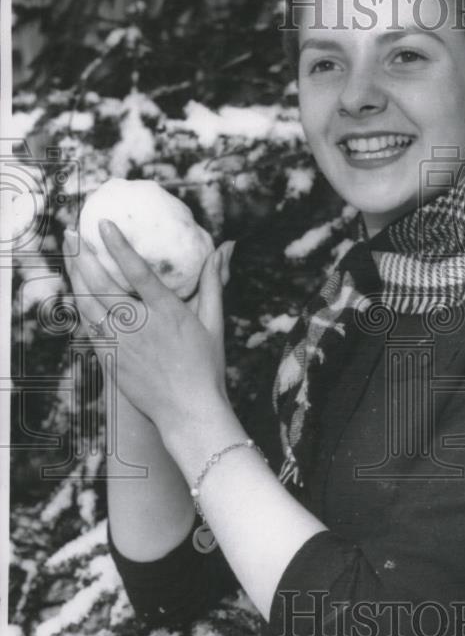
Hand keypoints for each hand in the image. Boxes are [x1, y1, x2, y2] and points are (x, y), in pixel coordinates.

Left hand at [62, 220, 234, 434]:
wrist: (188, 411)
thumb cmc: (206, 366)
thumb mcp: (214, 321)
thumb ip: (213, 282)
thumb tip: (224, 248)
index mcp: (167, 313)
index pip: (137, 271)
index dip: (118, 246)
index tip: (104, 224)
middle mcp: (140, 327)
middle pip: (102, 285)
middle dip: (82, 255)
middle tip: (71, 234)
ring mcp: (121, 345)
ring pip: (87, 305)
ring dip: (75, 278)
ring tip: (69, 257)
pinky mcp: (109, 361)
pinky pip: (87, 329)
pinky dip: (79, 308)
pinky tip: (76, 294)